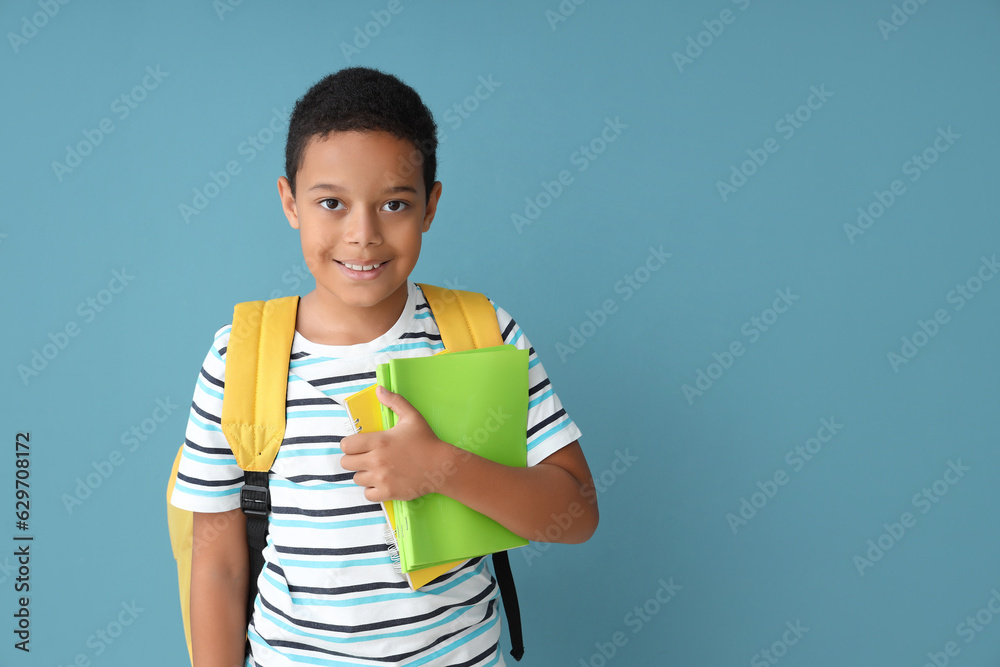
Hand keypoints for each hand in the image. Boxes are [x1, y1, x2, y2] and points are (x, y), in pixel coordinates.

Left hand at [340, 386, 453, 502]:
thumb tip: (378, 389)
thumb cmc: (426, 440)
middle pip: (346, 463)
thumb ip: (394, 401)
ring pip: (356, 478)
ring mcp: (382, 478)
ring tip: (376, 469)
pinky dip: (372, 489)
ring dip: (364, 474)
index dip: (349, 444)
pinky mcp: (388, 492)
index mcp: (379, 441)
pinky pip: (367, 494)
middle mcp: (377, 460)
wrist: (442, 466)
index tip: (359, 445)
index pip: (346, 445)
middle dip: (353, 459)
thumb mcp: (411, 416)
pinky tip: (381, 481)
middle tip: (366, 457)